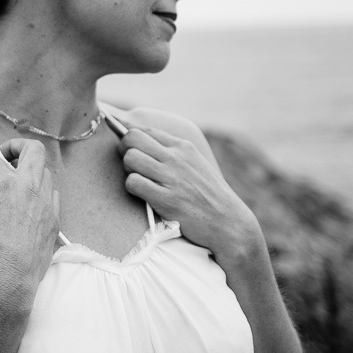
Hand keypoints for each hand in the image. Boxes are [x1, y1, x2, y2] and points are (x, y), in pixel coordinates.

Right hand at [0, 137, 59, 307]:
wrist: (8, 279)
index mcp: (6, 183)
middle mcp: (30, 187)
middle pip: (32, 150)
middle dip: (17, 146)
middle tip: (3, 156)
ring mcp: (46, 202)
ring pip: (45, 171)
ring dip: (30, 169)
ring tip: (14, 180)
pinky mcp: (54, 218)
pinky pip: (52, 193)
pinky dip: (41, 190)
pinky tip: (28, 200)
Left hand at [117, 126, 261, 264]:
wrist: (228, 222)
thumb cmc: (208, 195)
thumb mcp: (196, 163)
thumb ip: (174, 152)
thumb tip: (147, 142)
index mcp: (182, 147)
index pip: (144, 130)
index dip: (130, 139)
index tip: (128, 150)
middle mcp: (176, 158)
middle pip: (132, 138)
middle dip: (124, 150)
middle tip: (131, 166)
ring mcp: (171, 178)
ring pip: (130, 158)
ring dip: (128, 170)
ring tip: (139, 181)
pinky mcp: (166, 199)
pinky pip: (134, 183)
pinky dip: (132, 188)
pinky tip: (142, 195)